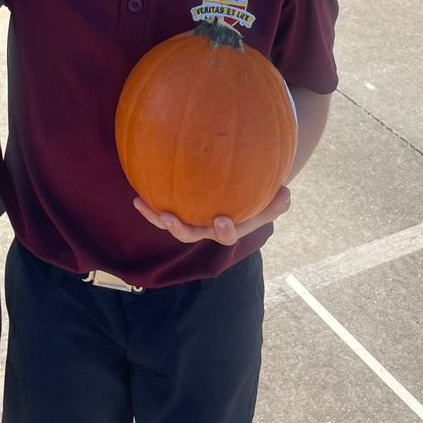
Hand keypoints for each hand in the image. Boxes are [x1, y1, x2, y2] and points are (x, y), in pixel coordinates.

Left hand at [132, 185, 290, 245]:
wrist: (243, 188)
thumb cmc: (259, 194)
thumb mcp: (272, 199)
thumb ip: (278, 201)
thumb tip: (285, 193)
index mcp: (230, 228)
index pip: (226, 233)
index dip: (224, 230)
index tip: (221, 219)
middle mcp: (207, 228)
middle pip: (192, 235)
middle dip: (180, 229)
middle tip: (169, 218)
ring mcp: (193, 221)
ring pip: (173, 225)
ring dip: (157, 218)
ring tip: (144, 206)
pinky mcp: (180, 211)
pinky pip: (164, 209)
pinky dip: (151, 205)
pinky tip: (137, 194)